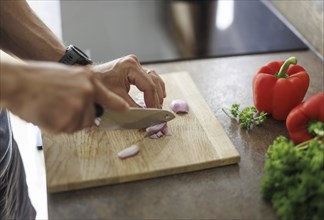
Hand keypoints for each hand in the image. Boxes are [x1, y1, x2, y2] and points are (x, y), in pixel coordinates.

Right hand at [3, 62, 128, 132]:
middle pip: (91, 117)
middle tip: (60, 106)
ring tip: (52, 107)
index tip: (126, 110)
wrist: (18, 82)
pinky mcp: (66, 121)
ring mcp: (77, 108)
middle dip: (79, 116)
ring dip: (67, 122)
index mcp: (88, 80)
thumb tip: (90, 101)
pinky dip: (57, 126)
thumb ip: (83, 87)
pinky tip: (47, 113)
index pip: (109, 97)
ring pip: (79, 125)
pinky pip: (66, 130)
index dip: (118, 105)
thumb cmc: (39, 77)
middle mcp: (87, 93)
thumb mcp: (68, 75)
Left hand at [92, 55, 165, 107]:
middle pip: (153, 81)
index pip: (149, 86)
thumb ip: (132, 107)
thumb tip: (146, 115)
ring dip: (158, 91)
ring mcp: (133, 64)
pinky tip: (158, 93)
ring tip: (159, 104)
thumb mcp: (116, 98)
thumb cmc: (98, 86)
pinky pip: (149, 76)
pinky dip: (154, 86)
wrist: (87, 79)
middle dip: (156, 97)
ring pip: (154, 77)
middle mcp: (133, 62)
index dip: (153, 101)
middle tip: (157, 110)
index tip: (154, 112)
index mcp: (130, 66)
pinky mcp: (132, 68)